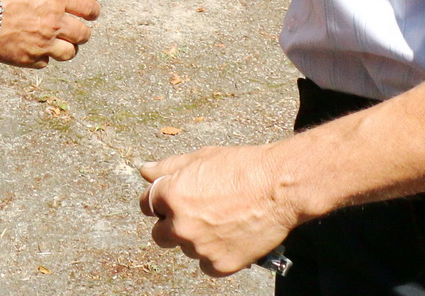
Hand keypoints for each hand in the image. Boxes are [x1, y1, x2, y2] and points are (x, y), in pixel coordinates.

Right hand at [0, 0, 98, 66]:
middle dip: (82, 33)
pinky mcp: (25, 59)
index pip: (88, 6)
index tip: (92, 12)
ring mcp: (42, 43)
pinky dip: (43, 59)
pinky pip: (44, 63)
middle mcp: (54, 22)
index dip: (92, 10)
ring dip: (67, 49)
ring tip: (63, 46)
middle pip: (82, 34)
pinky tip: (37, 53)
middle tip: (78, 31)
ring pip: (68, 53)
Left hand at [141, 144, 297, 276]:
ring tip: (222, 221)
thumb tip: (145, 171)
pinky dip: (216, 255)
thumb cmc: (242, 168)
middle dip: (172, 225)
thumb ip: (168, 167)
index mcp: (171, 196)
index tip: (172, 201)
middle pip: (160, 234)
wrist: (279, 188)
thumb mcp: (201, 158)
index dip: (160, 202)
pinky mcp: (220, 265)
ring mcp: (200, 248)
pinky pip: (207, 265)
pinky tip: (230, 237)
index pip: (147, 205)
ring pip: (187, 249)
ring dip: (197, 239)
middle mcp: (180, 225)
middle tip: (197, 214)